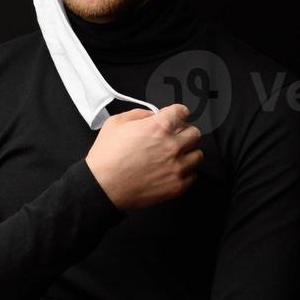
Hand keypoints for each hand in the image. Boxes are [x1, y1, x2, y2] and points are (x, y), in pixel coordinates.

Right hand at [85, 103, 202, 210]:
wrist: (102, 187)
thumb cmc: (106, 157)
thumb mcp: (116, 123)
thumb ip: (139, 114)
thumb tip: (152, 116)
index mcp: (159, 127)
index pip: (182, 112)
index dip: (177, 113)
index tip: (176, 118)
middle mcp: (172, 146)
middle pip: (194, 133)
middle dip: (184, 132)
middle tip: (174, 137)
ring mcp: (177, 167)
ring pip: (197, 154)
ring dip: (187, 153)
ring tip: (174, 156)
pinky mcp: (177, 186)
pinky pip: (193, 175)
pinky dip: (185, 173)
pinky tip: (172, 171)